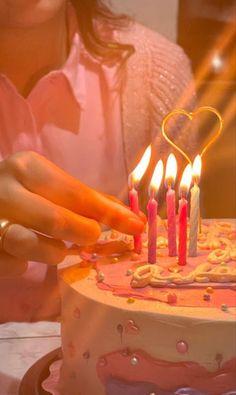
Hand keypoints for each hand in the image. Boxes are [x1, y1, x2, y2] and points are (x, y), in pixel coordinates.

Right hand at [0, 151, 144, 275]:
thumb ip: (88, 201)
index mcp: (26, 167)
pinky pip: (15, 265)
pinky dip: (26, 264)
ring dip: (54, 252)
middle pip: (57, 219)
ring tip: (55, 247)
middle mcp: (5, 189)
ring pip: (34, 245)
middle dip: (84, 233)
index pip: (77, 193)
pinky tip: (22, 253)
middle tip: (92, 236)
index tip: (136, 226)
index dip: (110, 213)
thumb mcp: (50, 187)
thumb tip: (132, 218)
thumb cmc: (22, 192)